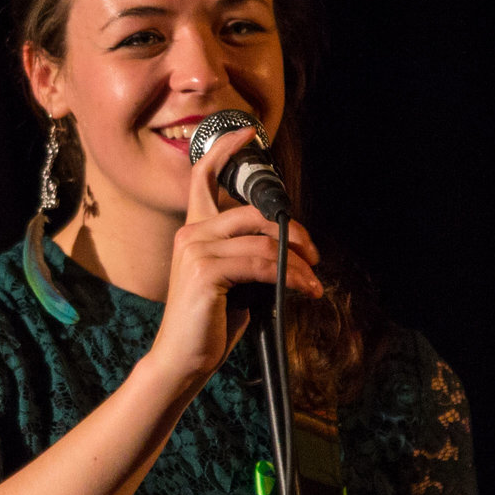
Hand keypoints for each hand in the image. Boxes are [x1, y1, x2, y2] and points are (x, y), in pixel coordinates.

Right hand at [146, 123, 322, 387]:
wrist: (181, 361)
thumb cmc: (207, 324)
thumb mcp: (231, 283)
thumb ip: (248, 257)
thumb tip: (289, 251)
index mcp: (193, 232)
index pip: (202, 178)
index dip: (225, 151)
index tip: (246, 133)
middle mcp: (190, 233)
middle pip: (253, 212)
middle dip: (292, 231)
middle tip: (314, 256)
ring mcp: (194, 249)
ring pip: (263, 241)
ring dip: (298, 264)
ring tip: (313, 284)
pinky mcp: (204, 270)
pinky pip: (261, 263)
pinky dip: (290, 276)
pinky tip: (304, 291)